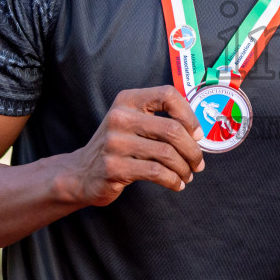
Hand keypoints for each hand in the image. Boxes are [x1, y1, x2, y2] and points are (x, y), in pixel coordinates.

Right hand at [62, 86, 204, 205]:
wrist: (81, 172)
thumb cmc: (119, 146)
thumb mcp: (133, 123)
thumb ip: (160, 120)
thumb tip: (198, 134)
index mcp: (128, 100)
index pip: (168, 95)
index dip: (189, 115)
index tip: (197, 134)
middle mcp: (120, 117)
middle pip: (172, 129)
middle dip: (192, 150)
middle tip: (198, 163)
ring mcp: (114, 142)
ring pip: (167, 153)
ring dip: (184, 168)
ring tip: (187, 175)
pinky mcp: (114, 167)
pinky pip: (156, 172)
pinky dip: (173, 180)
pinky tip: (176, 184)